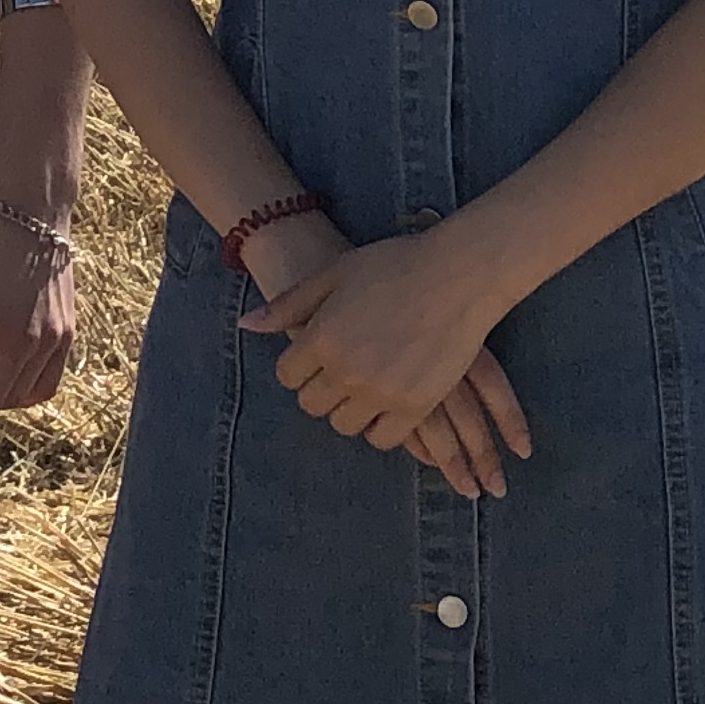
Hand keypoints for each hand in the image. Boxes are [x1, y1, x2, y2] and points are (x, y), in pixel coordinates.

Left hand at [244, 230, 532, 493]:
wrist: (458, 274)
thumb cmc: (394, 265)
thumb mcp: (333, 274)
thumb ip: (288, 305)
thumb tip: (246, 326)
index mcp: (321, 337)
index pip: (287, 375)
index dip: (298, 367)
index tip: (314, 358)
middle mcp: (345, 370)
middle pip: (312, 404)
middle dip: (320, 389)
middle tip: (339, 372)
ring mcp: (381, 391)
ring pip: (345, 424)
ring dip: (349, 409)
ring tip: (364, 386)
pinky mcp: (416, 406)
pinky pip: (383, 438)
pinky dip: (380, 427)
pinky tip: (387, 404)